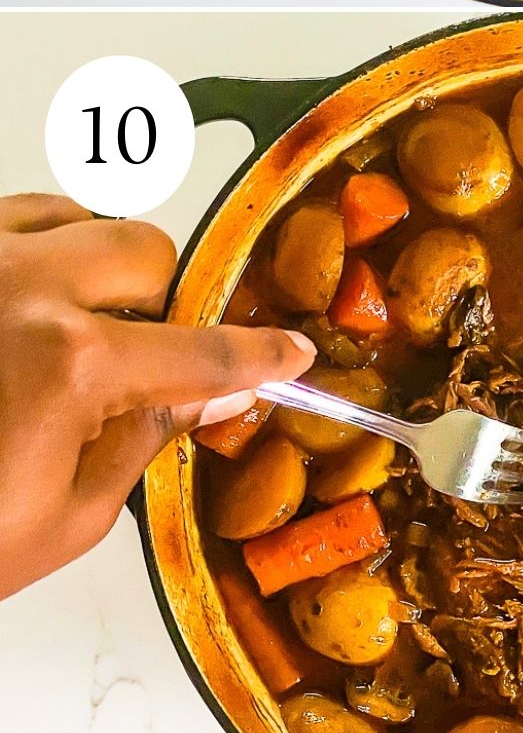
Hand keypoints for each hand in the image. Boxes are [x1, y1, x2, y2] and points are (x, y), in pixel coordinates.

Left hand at [0, 194, 314, 599]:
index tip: (286, 352)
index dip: (256, 357)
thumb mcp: (61, 519)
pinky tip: (26, 303)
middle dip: (161, 306)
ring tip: (72, 331)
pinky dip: (39, 248)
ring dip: (98, 269)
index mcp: (70, 364)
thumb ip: (148, 442)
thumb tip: (211, 397)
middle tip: (140, 361)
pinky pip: (17, 213)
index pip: (201, 352)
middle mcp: (24, 288)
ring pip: (83, 218)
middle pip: (147, 256)